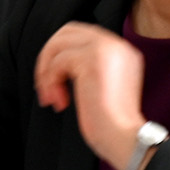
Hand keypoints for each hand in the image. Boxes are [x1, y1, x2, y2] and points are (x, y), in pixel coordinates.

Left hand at [33, 21, 146, 169]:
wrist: (124, 138)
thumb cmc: (111, 122)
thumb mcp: (102, 85)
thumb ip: (87, 66)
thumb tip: (56, 59)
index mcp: (121, 50)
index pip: (80, 34)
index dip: (60, 53)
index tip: (55, 80)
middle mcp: (115, 44)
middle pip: (66, 32)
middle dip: (48, 57)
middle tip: (45, 85)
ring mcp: (105, 49)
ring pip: (58, 45)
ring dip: (47, 73)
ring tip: (52, 97)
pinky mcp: (92, 60)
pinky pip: (58, 61)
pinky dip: (51, 82)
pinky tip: (60, 102)